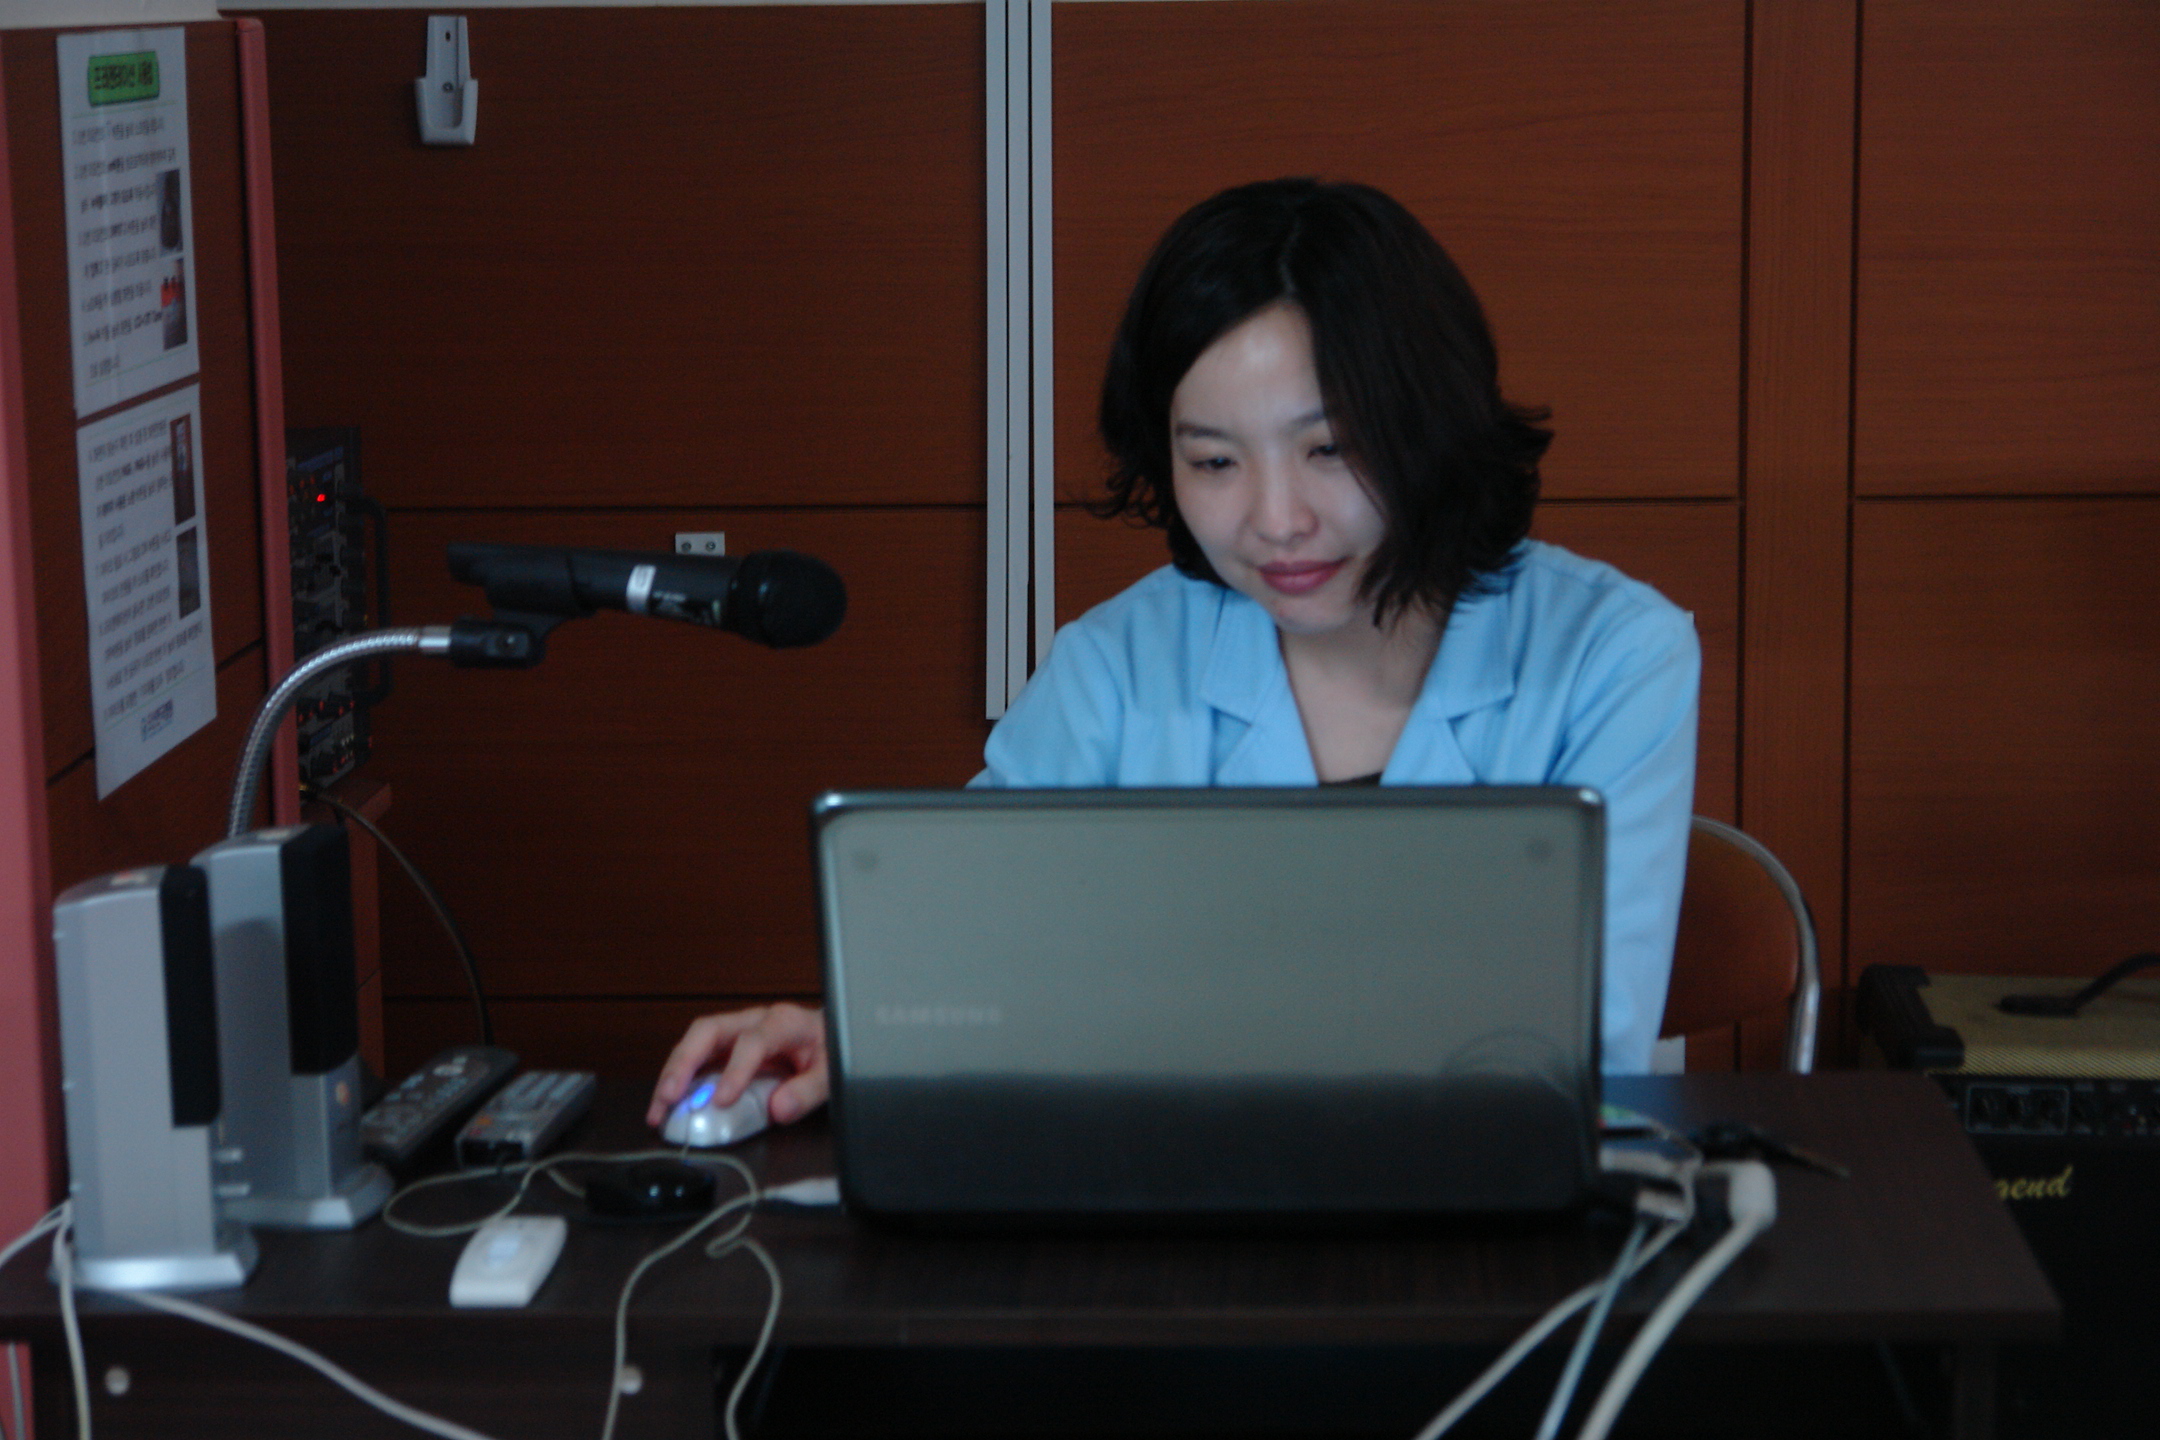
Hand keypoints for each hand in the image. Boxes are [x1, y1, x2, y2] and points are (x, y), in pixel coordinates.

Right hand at [646, 1002, 828, 1128]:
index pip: (753, 1041)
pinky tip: (667, 1105)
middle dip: (684, 1063)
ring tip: (658, 1108)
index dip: (735, 1070)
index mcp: (783, 1022)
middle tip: (669, 1095)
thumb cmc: (828, 1049)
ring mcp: (735, 1033)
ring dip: (672, 1075)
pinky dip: (678, 1083)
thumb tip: (779, 1108)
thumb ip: (809, 1090)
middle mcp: (752, 1021)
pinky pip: (696, 1061)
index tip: (721, 1100)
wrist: (829, 1036)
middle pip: (708, 1031)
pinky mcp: (724, 1049)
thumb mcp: (832, 1070)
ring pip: (694, 1044)